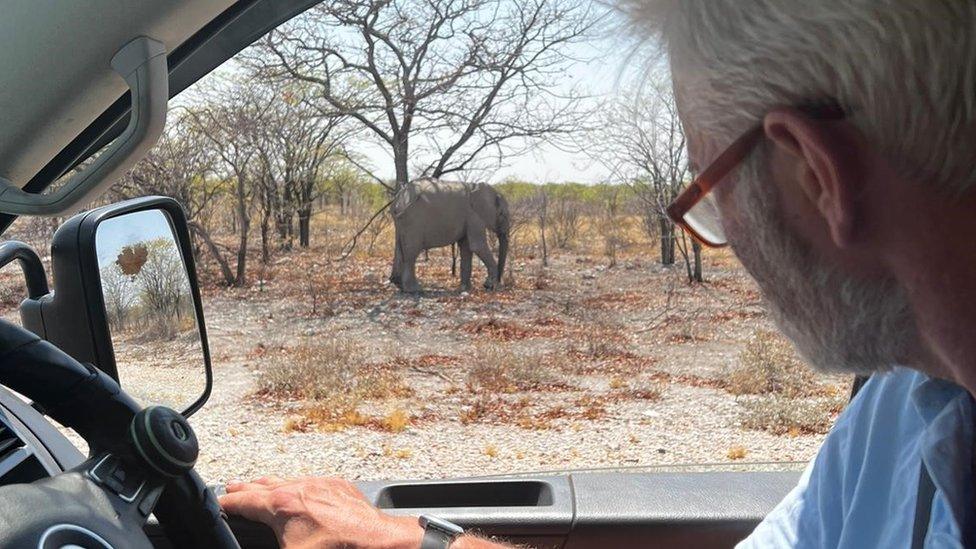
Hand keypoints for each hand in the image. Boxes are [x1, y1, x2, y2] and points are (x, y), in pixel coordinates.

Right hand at [218, 476, 423, 548]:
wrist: (377, 542)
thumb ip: (267, 547)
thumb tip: (256, 546)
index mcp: (281, 507)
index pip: (243, 502)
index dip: (226, 503)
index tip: (216, 503)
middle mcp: (298, 488)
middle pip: (262, 486)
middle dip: (245, 489)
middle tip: (232, 489)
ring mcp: (319, 484)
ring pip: (286, 480)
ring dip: (270, 485)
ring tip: (258, 486)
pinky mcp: (338, 486)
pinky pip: (310, 482)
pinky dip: (297, 486)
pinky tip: (297, 491)